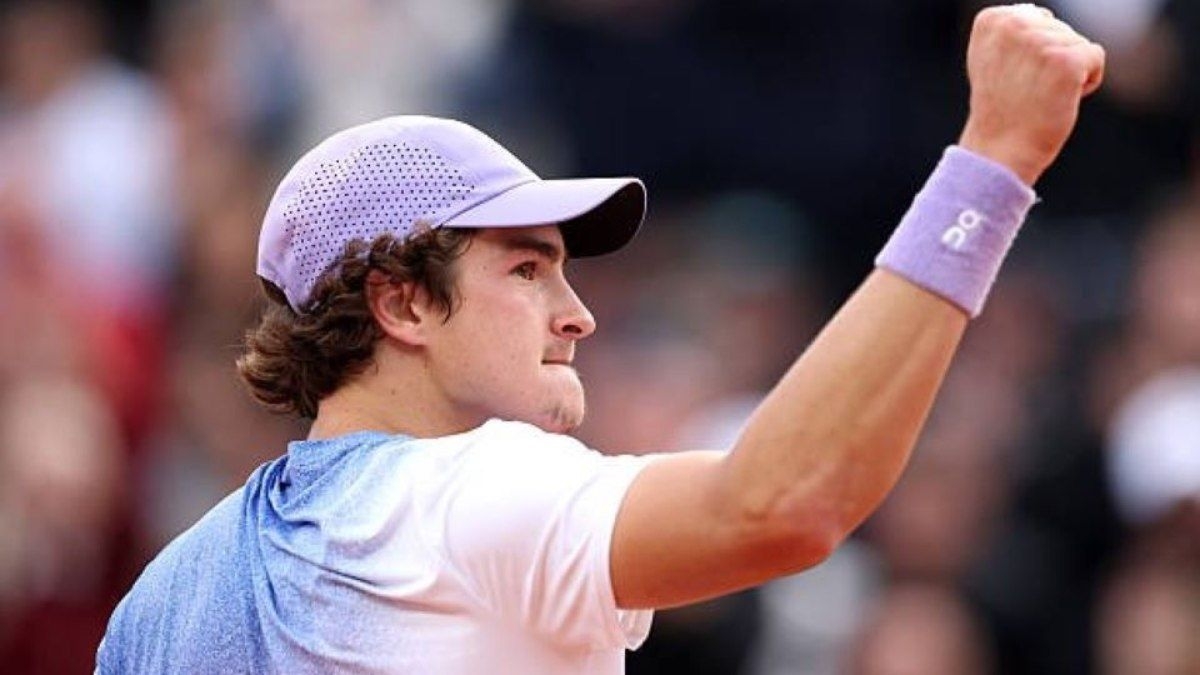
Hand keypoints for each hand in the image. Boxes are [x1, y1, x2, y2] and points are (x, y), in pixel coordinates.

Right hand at [958, 4, 1105, 184]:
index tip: (1010, 77)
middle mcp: (1014, 24)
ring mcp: (1041, 41)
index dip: (1032, 51)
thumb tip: (1039, 14)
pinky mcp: (1067, 59)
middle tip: (1025, 91)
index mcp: (992, 20)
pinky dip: (1086, 83)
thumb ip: (1013, 32)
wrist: (1000, 151)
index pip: (1038, 18)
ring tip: (1039, 97)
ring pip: (1078, 44)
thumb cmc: (1001, 111)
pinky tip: (1059, 100)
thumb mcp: (994, 60)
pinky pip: (1095, 58)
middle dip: (1052, 60)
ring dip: (1067, 74)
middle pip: (1060, 29)